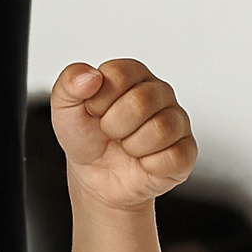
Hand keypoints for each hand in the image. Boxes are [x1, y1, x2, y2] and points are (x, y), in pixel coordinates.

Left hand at [51, 59, 197, 210]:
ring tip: (126, 146)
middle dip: (113, 125)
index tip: (93, 111)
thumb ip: (69, 83)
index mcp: (132, 74)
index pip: (119, 75)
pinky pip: (173, 157)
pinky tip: (142, 161)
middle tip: (109, 132)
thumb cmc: (86, 137)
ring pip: (160, 130)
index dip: (98, 100)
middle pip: (141, 102)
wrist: (96, 177)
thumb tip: (90, 76)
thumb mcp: (65, 107)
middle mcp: (159, 92)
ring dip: (131, 146)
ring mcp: (177, 121)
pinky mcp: (187, 151)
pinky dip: (149, 165)